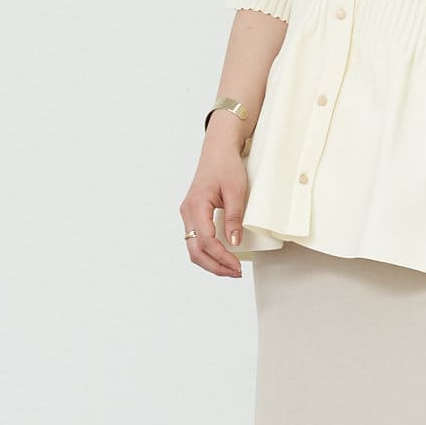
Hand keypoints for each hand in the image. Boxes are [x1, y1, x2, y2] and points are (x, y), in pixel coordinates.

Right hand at [180, 130, 249, 278]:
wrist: (218, 151)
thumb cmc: (226, 166)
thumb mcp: (235, 191)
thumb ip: (234, 217)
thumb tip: (233, 243)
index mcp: (196, 206)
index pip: (206, 241)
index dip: (222, 257)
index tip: (237, 265)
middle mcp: (188, 212)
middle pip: (195, 251)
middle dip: (215, 266)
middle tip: (235, 273)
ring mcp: (189, 215)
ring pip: (194, 248)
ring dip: (211, 262)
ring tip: (231, 268)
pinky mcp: (194, 216)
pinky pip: (197, 240)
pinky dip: (209, 253)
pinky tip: (223, 257)